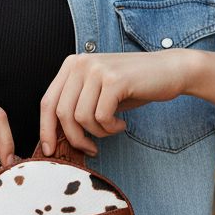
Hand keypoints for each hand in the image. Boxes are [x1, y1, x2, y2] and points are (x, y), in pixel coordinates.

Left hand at [38, 50, 194, 155]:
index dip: (45, 130)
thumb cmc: (133, 86)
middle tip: (90, 149)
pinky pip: (101, 117)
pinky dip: (110, 128)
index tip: (50, 150)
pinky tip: (122, 124)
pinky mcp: (114, 80)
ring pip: (81, 117)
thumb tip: (54, 137)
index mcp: (71, 65)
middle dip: (74, 138)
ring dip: (97, 133)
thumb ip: (76, 105)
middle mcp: (80, 63)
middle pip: (61, 112)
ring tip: (112, 129)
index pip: (47, 102)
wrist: (169, 71)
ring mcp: (97, 69)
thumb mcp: (98, 92)